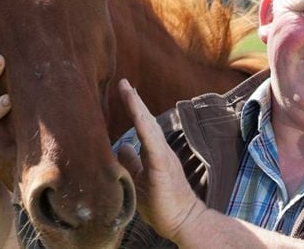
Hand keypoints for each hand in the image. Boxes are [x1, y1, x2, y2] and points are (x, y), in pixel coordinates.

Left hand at [117, 79, 206, 241]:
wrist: (183, 220)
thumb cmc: (162, 203)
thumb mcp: (140, 178)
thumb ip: (132, 161)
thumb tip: (121, 146)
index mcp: (155, 153)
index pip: (142, 126)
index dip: (133, 109)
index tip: (124, 91)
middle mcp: (160, 150)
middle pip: (146, 120)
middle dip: (134, 101)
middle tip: (123, 82)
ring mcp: (163, 156)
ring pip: (149, 127)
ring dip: (137, 107)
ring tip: (127, 90)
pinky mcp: (162, 165)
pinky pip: (151, 142)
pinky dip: (143, 125)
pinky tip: (136, 112)